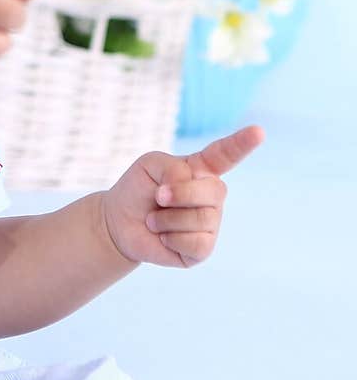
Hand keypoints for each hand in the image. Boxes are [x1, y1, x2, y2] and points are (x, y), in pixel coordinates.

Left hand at [99, 124, 264, 267]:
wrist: (121, 222)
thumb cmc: (138, 189)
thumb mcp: (150, 165)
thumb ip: (173, 168)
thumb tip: (193, 188)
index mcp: (201, 169)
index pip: (227, 154)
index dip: (243, 143)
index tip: (258, 131)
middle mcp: (212, 195)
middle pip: (213, 191)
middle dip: (179, 194)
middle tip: (157, 196)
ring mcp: (211, 222)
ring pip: (202, 218)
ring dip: (167, 218)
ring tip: (154, 218)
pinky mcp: (204, 248)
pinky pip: (198, 243)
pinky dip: (172, 238)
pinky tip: (164, 236)